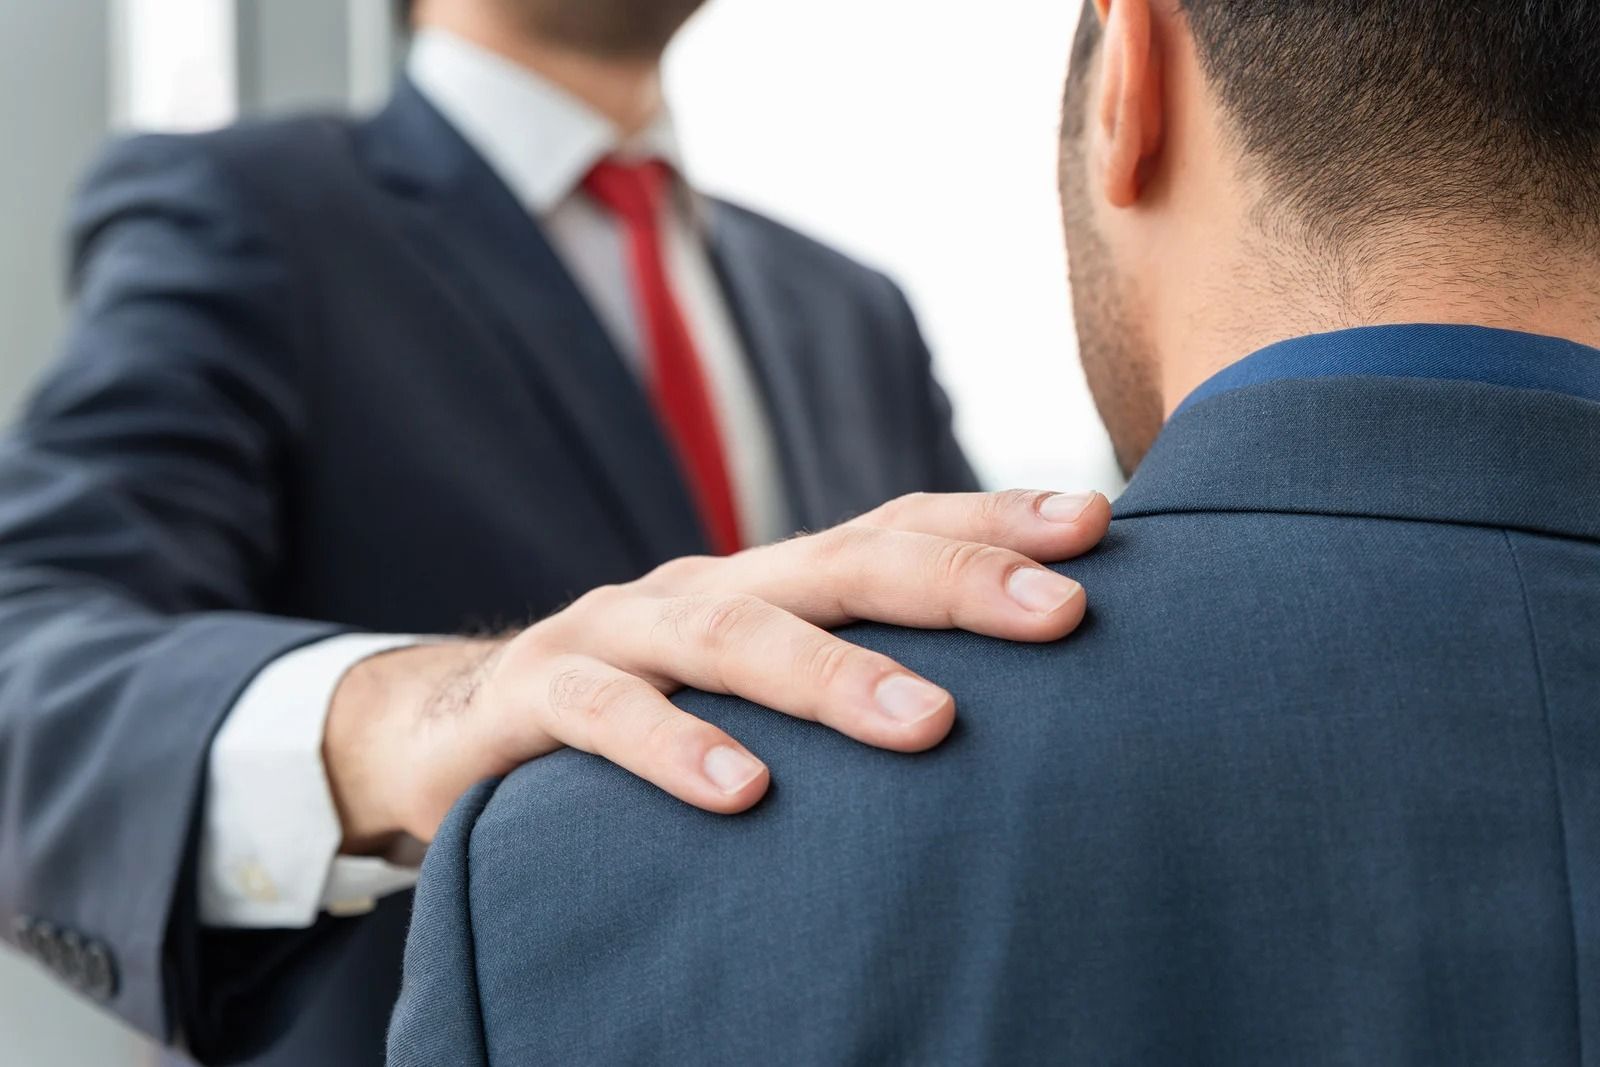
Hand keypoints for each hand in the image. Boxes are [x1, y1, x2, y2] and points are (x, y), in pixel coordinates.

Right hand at [324, 489, 1111, 849]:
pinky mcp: (535, 699)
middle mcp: (706, 588)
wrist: (458, 723)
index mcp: (769, 583)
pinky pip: (607, 716)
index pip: (892, 529)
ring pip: (731, 635)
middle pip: (836, 563)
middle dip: (951, 580)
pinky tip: (743, 792)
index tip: (1099, 526)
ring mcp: (618, 634)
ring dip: (832, 674)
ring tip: (928, 722)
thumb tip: (995, 714)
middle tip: (1057, 612)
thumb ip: (848, 676)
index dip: (991, 521)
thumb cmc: (648, 710)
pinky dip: (673, 748)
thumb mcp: (752, 685)